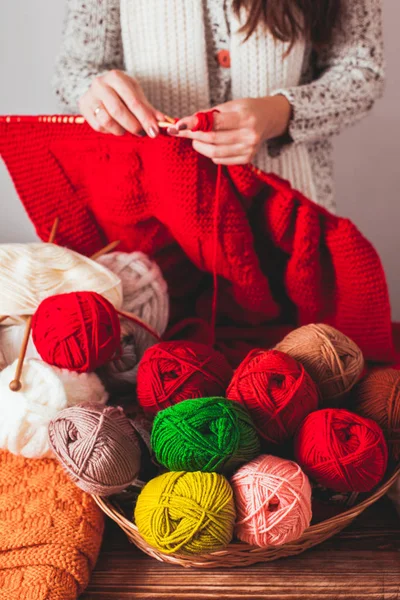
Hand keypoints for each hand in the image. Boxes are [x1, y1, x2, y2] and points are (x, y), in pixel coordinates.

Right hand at [79, 70, 165, 136]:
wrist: (100, 88)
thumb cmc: (122, 92)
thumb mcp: (136, 95)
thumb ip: (149, 109)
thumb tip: (163, 122)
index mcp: (116, 77)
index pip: (133, 102)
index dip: (145, 119)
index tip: (154, 132)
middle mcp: (100, 84)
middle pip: (118, 111)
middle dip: (133, 126)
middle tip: (142, 133)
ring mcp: (90, 96)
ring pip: (107, 120)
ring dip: (120, 130)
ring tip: (126, 129)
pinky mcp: (83, 108)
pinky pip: (99, 126)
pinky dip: (110, 131)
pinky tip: (115, 127)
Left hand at [169, 96, 291, 164]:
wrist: (268, 119)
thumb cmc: (247, 109)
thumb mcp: (231, 105)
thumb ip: (209, 114)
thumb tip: (186, 123)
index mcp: (245, 118)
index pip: (214, 123)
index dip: (193, 124)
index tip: (178, 125)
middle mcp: (249, 136)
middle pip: (212, 140)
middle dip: (192, 135)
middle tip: (181, 131)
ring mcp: (249, 150)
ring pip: (214, 153)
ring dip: (199, 146)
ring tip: (195, 138)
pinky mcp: (247, 159)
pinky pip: (220, 160)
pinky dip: (210, 153)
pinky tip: (210, 145)